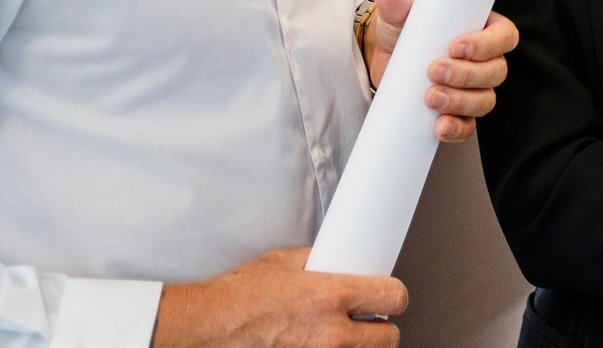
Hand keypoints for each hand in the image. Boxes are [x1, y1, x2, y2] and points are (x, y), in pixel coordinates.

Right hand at [152, 247, 405, 347]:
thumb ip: (319, 263)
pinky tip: (320, 344)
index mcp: (333, 296)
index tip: (387, 297)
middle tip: (369, 321)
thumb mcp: (284, 263)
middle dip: (381, 328)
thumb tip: (337, 262)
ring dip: (359, 346)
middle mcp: (332, 333)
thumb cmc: (238, 297)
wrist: (209, 327)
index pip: (393, 297)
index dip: (393, 296)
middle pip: (390, 338)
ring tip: (340, 335)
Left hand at [362, 0, 519, 141]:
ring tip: (430, 97)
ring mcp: (473, 89)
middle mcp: (485, 61)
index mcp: (482, 29)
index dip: (487, 44)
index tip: (457, 46)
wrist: (383, 56)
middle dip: (466, 75)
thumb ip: (398, 6)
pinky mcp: (457, 112)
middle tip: (435, 71)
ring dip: (460, 101)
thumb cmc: (404, 28)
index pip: (504, 36)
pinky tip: (439, 126)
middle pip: (495, 71)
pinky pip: (467, 126)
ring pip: (484, 100)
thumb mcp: (401, 14)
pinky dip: (456, 128)